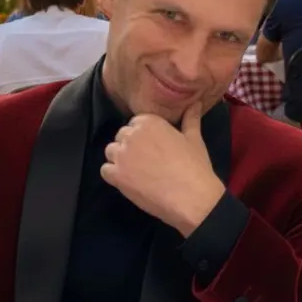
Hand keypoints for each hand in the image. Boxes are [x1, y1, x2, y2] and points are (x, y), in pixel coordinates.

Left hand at [101, 104, 224, 237]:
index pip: (134, 123)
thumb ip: (191, 119)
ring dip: (120, 160)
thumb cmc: (195, 166)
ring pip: (111, 151)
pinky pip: (105, 170)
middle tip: (146, 161)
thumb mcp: (195, 139)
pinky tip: (128, 182)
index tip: (152, 147)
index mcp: (149, 121)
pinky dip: (113, 176)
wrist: (192, 197)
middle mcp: (132, 134)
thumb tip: (195, 103)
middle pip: (121, 136)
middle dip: (130, 147)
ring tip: (136, 172)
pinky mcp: (117, 175)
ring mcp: (122, 154)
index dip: (142, 136)